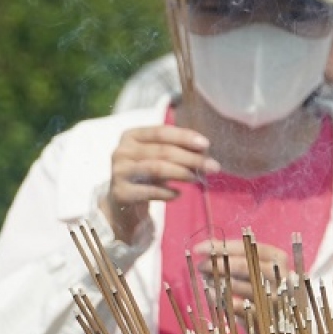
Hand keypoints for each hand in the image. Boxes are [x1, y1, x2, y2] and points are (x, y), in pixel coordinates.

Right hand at [102, 125, 218, 242]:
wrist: (122, 201)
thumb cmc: (145, 174)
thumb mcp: (157, 157)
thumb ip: (176, 150)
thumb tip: (204, 152)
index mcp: (131, 136)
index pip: (160, 132)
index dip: (184, 136)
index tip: (206, 144)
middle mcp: (122, 151)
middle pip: (162, 151)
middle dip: (191, 158)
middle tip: (213, 166)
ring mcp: (119, 172)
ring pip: (157, 168)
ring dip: (182, 173)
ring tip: (197, 178)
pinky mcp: (121, 193)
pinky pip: (150, 191)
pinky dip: (168, 193)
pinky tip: (178, 194)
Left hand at [188, 237, 292, 308]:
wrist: (280, 324)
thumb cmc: (263, 289)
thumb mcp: (255, 270)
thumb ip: (235, 256)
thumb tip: (207, 245)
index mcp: (278, 259)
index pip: (248, 248)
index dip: (222, 247)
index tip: (199, 248)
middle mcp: (280, 277)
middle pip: (244, 266)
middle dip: (218, 264)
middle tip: (201, 266)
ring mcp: (273, 299)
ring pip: (238, 285)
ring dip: (217, 281)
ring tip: (206, 279)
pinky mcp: (264, 318)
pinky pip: (236, 306)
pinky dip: (220, 299)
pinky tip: (211, 294)